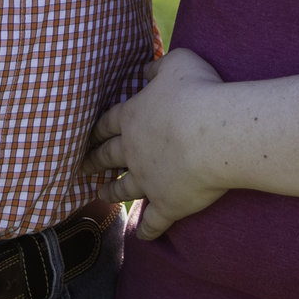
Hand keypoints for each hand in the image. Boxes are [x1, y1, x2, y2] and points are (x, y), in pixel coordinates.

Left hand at [83, 47, 227, 239]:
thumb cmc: (199, 92)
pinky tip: (143, 236)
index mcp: (133, 117)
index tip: (88, 136)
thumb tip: (145, 70)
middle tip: (84, 166)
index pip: (108, 123)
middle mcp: (133, 150)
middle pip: (108, 156)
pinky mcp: (167, 204)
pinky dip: (148, 230)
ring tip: (102, 195)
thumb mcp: (178, 62)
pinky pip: (153, 221)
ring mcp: (148, 180)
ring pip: (124, 188)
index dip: (97, 130)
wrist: (214, 134)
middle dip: (95, 160)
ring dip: (112, 192)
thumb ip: (158, 66)